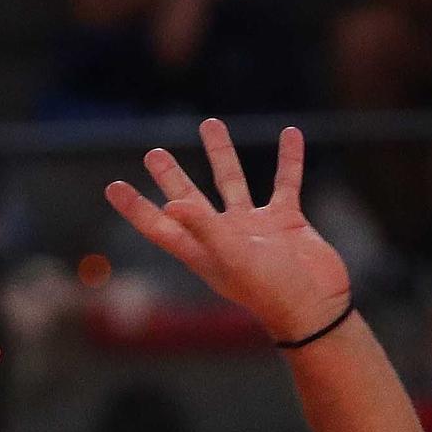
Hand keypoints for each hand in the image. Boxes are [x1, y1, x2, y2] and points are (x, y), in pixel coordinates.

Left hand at [106, 119, 350, 344]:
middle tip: (154, 153)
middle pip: (190, 199)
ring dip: (222, 154)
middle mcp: (224, 237)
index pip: (160, 226)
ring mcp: (256, 228)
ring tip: (211, 123)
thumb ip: (204, 229)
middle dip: (171, 177)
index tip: (113, 186)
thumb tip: (170, 206)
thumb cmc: (272, 291)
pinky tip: (290, 133)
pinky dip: (288, 159)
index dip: (136, 207)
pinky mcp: (287, 221)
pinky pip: (285, 182)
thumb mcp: (234, 259)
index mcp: (203, 251)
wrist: (318, 307)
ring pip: (233, 182)